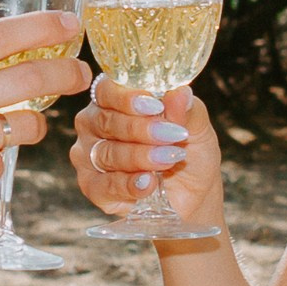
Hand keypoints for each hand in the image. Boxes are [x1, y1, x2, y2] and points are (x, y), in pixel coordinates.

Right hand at [71, 74, 224, 233]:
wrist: (193, 194)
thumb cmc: (188, 152)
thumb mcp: (197, 128)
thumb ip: (187, 110)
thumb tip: (180, 93)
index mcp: (114, 100)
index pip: (106, 90)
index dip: (127, 97)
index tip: (156, 106)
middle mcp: (95, 125)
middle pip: (105, 121)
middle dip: (140, 129)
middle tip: (171, 136)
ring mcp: (89, 156)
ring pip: (106, 153)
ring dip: (140, 156)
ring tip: (169, 160)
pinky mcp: (93, 188)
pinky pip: (104, 185)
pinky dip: (129, 185)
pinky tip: (149, 183)